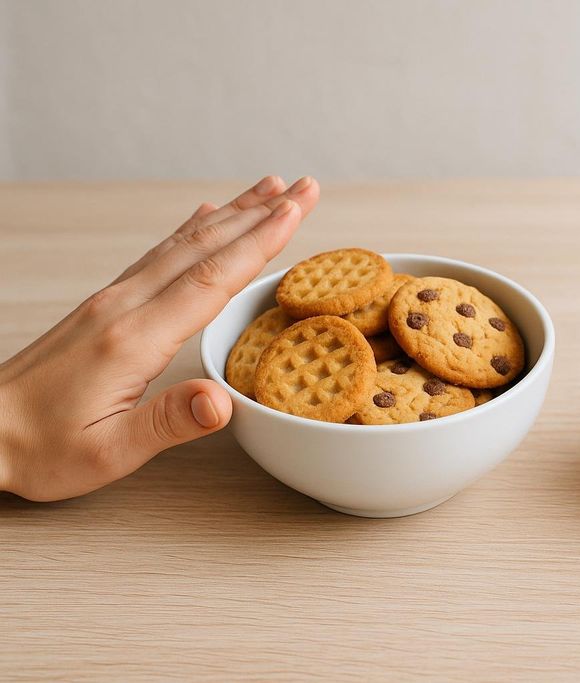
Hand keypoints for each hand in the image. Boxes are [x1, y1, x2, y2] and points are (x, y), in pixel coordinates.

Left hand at [0, 175, 319, 500]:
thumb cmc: (38, 449)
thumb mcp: (104, 452)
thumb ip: (167, 423)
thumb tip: (222, 401)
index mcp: (133, 339)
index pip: (210, 280)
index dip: (257, 244)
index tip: (295, 212)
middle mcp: (124, 306)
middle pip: (204, 247)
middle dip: (260, 214)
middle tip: (304, 187)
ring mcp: (113, 300)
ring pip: (183, 243)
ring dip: (233, 213)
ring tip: (270, 189)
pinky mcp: (106, 305)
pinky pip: (159, 255)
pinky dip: (190, 229)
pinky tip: (205, 216)